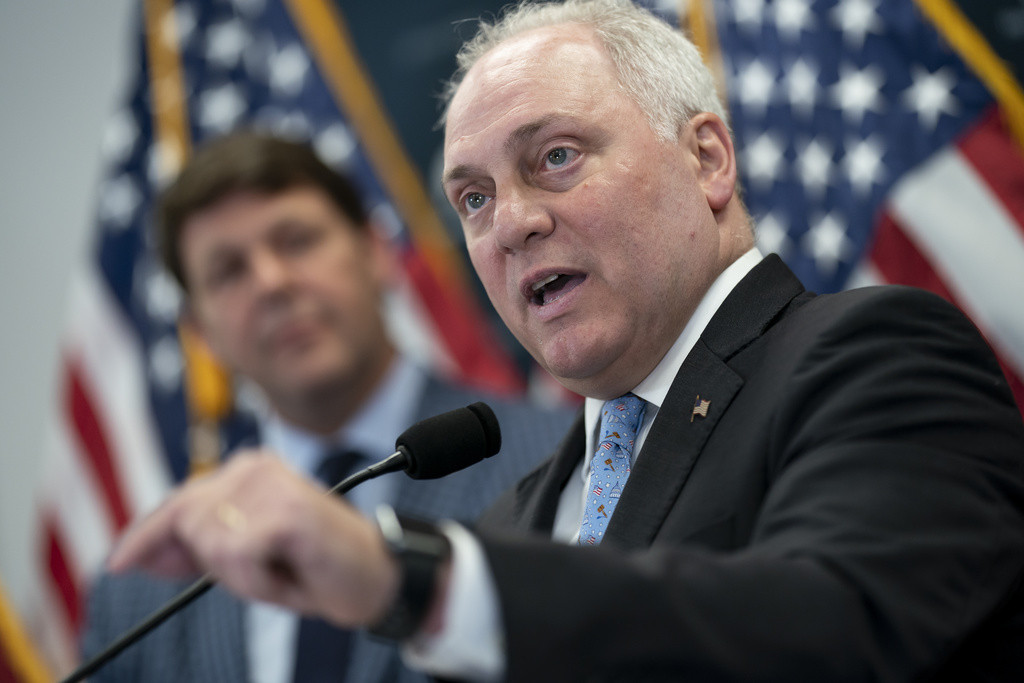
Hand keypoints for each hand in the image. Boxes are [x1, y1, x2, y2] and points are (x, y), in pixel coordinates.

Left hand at [108, 450, 399, 626]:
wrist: (378, 578)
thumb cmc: (315, 566)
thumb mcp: (247, 557)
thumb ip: (198, 547)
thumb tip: (140, 553)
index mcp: (248, 469)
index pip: (180, 500)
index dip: (145, 535)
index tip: (120, 561)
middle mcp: (255, 467)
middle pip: (186, 523)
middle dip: (212, 563)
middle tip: (264, 573)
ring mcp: (271, 485)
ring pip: (209, 544)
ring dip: (240, 576)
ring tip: (281, 572)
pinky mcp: (286, 511)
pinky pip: (235, 558)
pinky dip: (257, 582)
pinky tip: (289, 577)